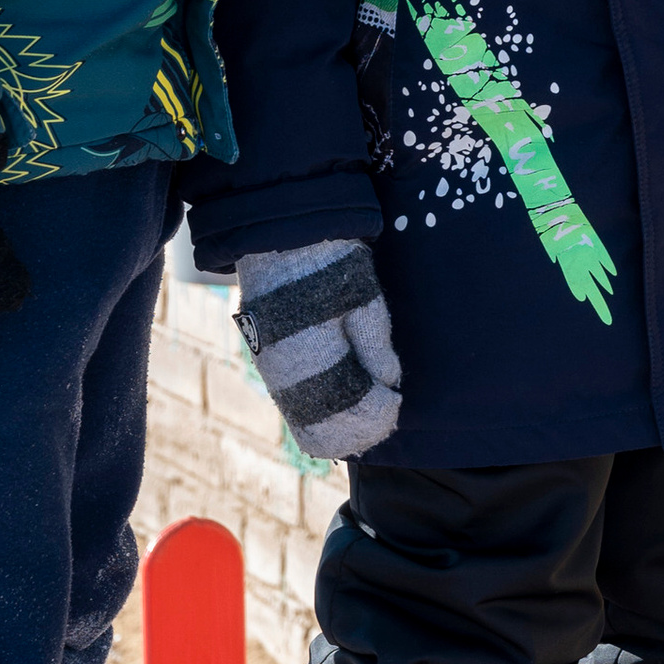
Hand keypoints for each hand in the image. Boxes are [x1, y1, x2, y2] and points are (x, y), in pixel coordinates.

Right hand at [235, 240, 400, 460]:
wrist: (283, 238)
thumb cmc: (330, 262)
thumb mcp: (363, 295)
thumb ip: (375, 342)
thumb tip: (390, 380)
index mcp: (312, 349)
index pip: (347, 401)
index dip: (374, 411)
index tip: (395, 404)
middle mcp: (285, 365)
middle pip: (323, 418)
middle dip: (357, 425)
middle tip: (386, 418)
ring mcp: (272, 365)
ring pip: (303, 414)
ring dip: (334, 424)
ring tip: (366, 424)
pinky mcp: (267, 360)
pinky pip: (291, 401)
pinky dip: (314, 414)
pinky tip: (335, 418)